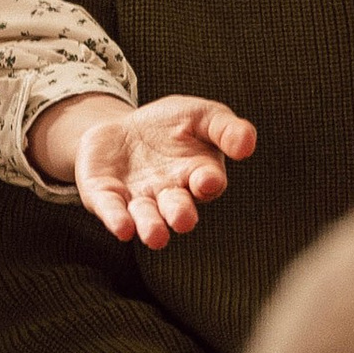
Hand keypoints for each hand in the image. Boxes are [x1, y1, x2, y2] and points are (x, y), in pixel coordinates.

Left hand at [30, 90, 256, 250]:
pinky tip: (122, 228)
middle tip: (183, 220)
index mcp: (197, 174)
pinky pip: (112, 209)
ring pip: (146, 216)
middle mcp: (169, 193)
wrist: (123, 129)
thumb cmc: (171, 125)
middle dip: (180, 213)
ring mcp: (137, 197)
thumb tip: (247, 144)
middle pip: (177, 207)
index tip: (206, 181)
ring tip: (156, 237)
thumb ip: (226, 128)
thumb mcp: (202, 115)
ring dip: (151, 226)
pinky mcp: (106, 195)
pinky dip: (116, 218)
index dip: (208, 182)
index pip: (207, 182)